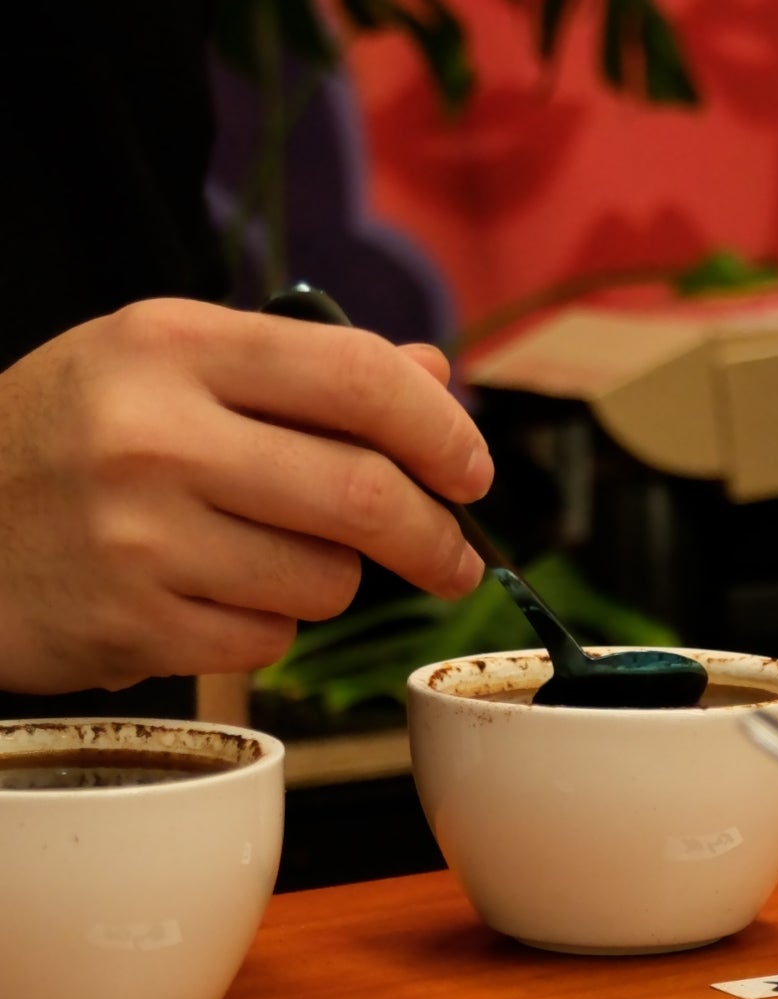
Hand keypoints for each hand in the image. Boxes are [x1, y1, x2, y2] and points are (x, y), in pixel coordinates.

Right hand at [0, 299, 492, 693]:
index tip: (471, 471)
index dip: (439, 432)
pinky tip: (205, 596)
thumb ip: (302, 371)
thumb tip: (434, 381)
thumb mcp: (165, 368)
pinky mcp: (136, 624)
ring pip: (324, 580)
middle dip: (433, 536)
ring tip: (264, 558)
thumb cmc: (70, 442)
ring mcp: (142, 536)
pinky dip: (263, 626)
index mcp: (173, 344)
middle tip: (453, 559)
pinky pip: (267, 639)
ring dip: (326, 581)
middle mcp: (158, 435)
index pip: (356, 377)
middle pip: (362, 493)